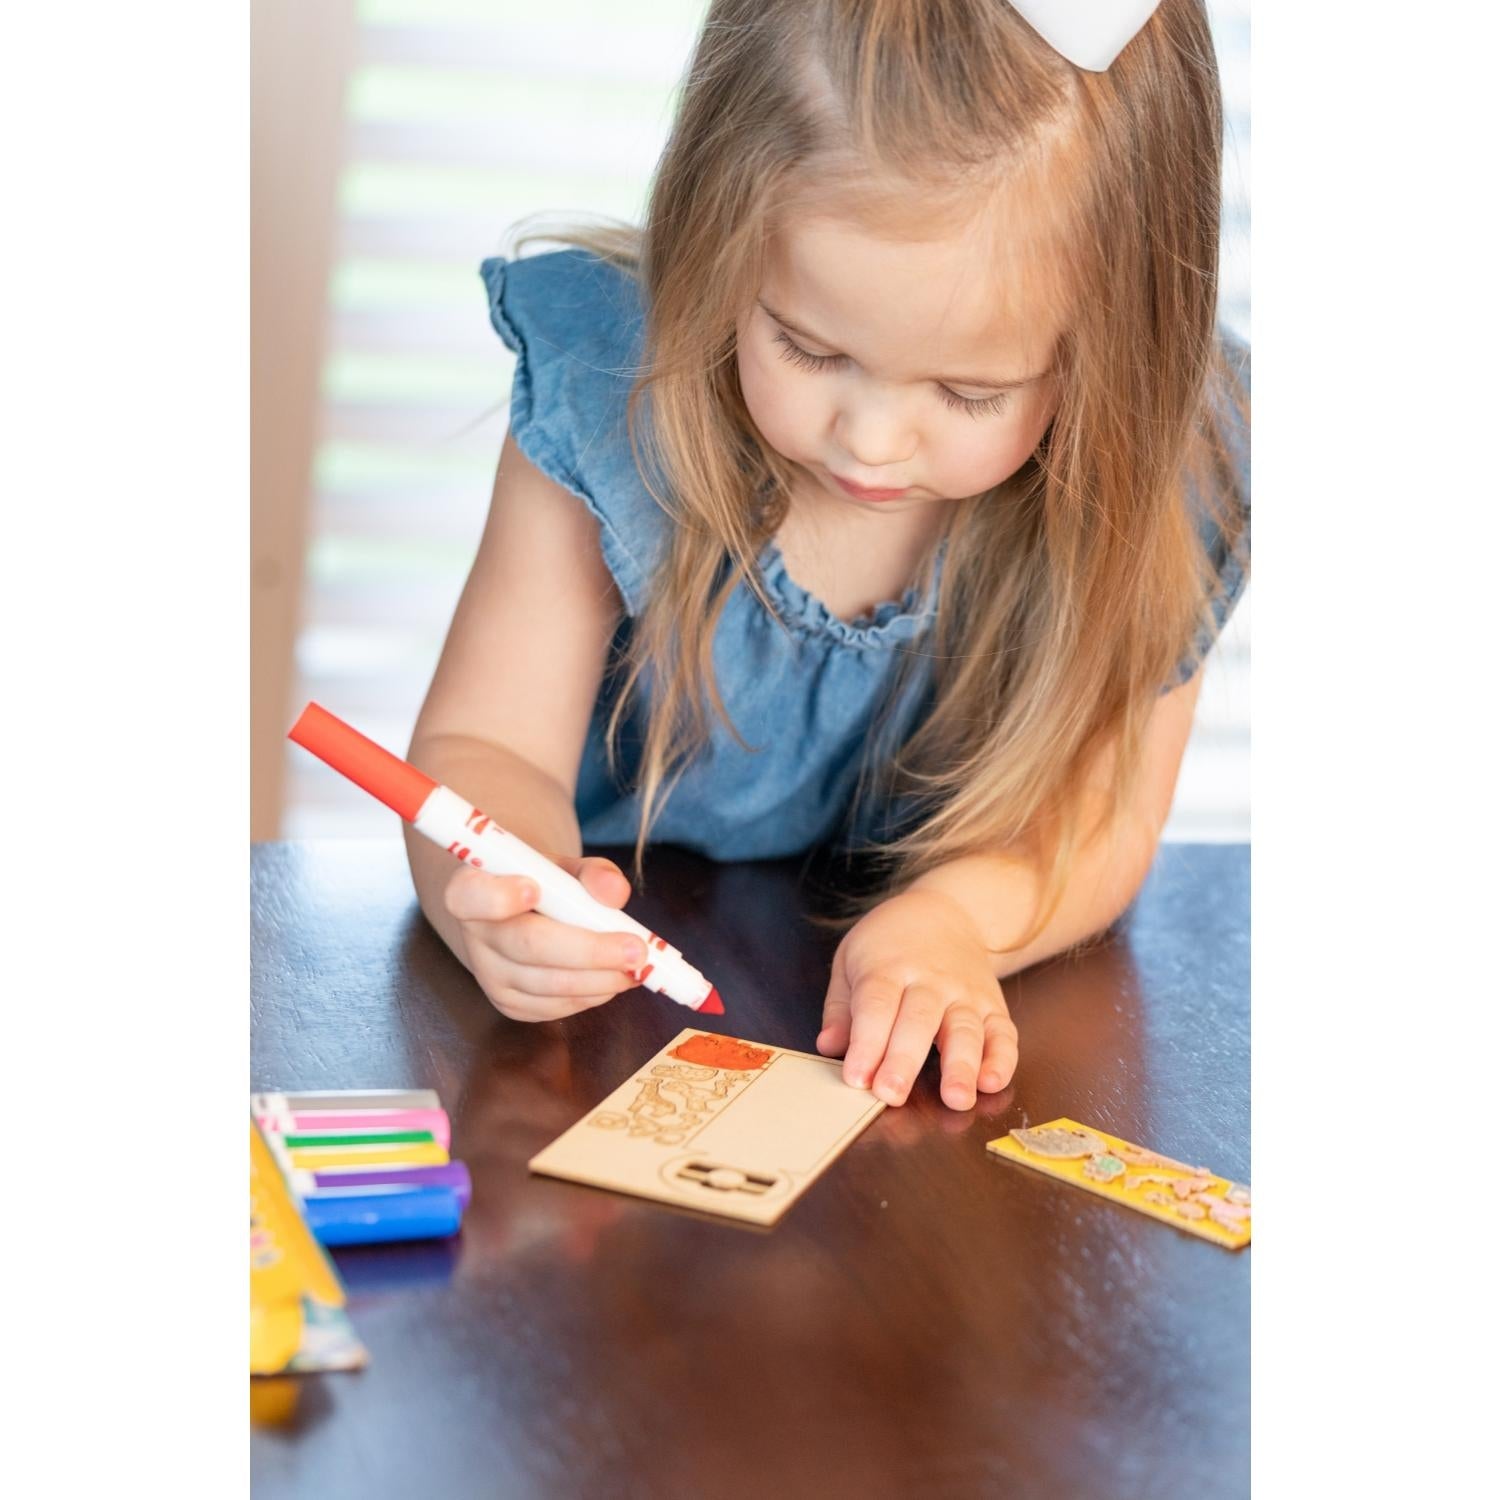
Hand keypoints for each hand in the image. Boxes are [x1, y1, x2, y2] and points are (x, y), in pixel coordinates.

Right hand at [442, 854, 646, 1021]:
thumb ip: (591, 872)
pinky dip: (592, 994)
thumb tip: (615, 892)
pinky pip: (554, 1007)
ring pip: (548, 984)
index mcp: (472, 888)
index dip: (499, 897)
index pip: (470, 896)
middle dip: (589, 951)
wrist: (514, 915)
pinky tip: (615, 978)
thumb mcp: (562, 866)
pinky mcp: (508, 1004)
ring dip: (600, 978)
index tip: (534, 890)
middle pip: (528, 947)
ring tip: (638, 965)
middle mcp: (474, 936)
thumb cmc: (540, 883)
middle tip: (636, 950)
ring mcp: (488, 976)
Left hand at [816, 888, 1018, 1110]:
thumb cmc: (889, 945)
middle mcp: (931, 981)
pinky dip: (1002, 1059)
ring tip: (956, 1099)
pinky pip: (1003, 1033)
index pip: (876, 1006)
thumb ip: (841, 1007)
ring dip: (961, 1066)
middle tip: (891, 1094)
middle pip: (918, 1022)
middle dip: (904, 1061)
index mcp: (888, 967)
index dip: (866, 1043)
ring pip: (965, 1030)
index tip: (856, 1077)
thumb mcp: (851, 960)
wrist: (945, 913)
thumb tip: (829, 1046)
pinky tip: (992, 1083)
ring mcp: (966, 993)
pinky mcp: (994, 1006)